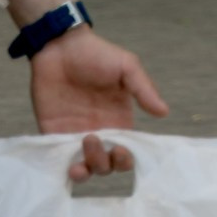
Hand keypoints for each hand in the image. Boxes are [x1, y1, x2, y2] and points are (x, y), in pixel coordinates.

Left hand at [28, 28, 169, 179]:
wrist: (59, 46)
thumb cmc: (97, 55)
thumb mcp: (127, 67)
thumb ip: (144, 90)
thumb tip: (164, 112)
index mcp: (119, 120)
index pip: (127, 151)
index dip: (126, 158)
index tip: (120, 149)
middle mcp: (99, 132)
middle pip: (106, 165)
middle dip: (104, 163)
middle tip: (93, 139)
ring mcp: (74, 135)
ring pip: (84, 168)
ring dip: (86, 170)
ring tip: (80, 152)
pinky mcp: (53, 133)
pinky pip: (58, 159)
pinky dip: (63, 168)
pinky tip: (66, 163)